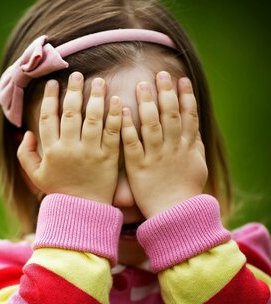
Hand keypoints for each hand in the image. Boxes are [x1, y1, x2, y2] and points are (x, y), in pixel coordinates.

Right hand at [17, 72, 121, 203]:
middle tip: (76, 75)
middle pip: (70, 113)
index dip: (50, 98)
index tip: (53, 83)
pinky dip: (114, 115)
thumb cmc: (59, 191)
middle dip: (72, 91)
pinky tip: (116, 100)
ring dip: (94, 97)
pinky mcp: (108, 158)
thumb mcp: (35, 175)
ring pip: (92, 118)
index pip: (48, 118)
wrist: (82, 211)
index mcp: (50, 151)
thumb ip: (25, 153)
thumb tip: (27, 132)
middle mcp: (69, 149)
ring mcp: (90, 152)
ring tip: (98, 81)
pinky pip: (112, 132)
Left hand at [120, 71, 207, 217]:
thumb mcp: (197, 164)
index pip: (188, 115)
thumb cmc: (185, 191)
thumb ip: (194, 144)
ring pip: (152, 124)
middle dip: (165, 92)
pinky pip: (132, 143)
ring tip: (141, 85)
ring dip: (147, 103)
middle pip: (170, 114)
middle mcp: (173, 148)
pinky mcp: (139, 167)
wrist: (175, 216)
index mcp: (187, 146)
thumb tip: (193, 126)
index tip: (179, 78)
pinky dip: (127, 126)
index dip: (185, 96)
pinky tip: (120, 110)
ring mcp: (156, 156)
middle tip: (159, 73)